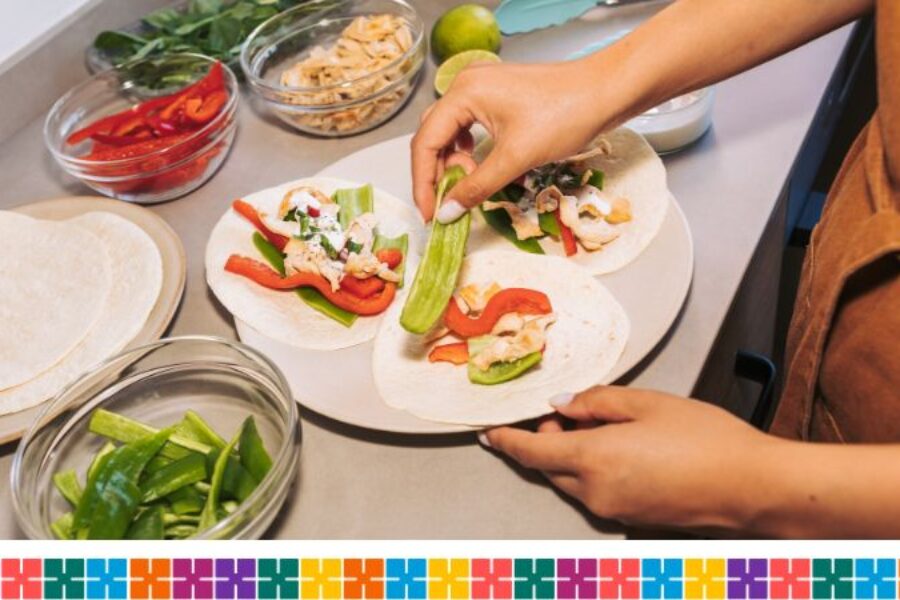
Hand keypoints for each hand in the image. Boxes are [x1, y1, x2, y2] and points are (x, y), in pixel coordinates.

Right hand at [411, 60, 609, 221]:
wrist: (607, 92)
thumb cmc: (565, 116)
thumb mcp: (516, 158)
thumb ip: (476, 187)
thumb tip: (447, 212)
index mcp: (464, 93)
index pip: (426, 142)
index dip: (424, 182)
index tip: (429, 214)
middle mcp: (467, 85)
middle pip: (433, 136)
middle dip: (436, 173)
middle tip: (446, 205)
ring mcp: (482, 88)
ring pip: (450, 132)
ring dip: (453, 163)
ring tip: (468, 183)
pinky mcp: (498, 96)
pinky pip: (469, 126)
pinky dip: (468, 150)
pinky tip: (478, 164)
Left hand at [483, 386, 775, 531]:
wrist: (753, 487)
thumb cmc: (706, 439)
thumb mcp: (648, 402)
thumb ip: (596, 402)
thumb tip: (562, 405)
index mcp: (593, 459)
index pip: (531, 451)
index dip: (506, 441)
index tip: (488, 433)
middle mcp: (595, 492)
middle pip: (549, 466)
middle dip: (546, 439)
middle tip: (569, 412)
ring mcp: (613, 511)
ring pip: (572, 480)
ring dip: (571, 455)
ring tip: (602, 427)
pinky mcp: (631, 519)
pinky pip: (595, 492)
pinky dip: (592, 471)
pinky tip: (621, 450)